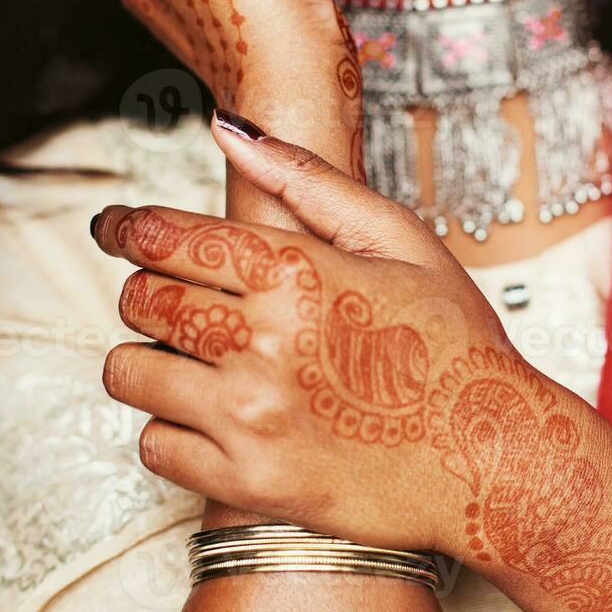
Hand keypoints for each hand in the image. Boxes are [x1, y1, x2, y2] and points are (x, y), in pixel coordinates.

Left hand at [92, 117, 528, 554]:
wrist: (494, 462)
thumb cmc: (455, 344)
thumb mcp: (400, 240)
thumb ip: (308, 178)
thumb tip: (229, 128)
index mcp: (298, 273)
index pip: (164, 237)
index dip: (126, 227)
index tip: (117, 229)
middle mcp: (263, 344)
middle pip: (139, 300)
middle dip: (149, 291)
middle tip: (182, 298)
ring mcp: (251, 419)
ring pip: (130, 373)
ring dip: (152, 361)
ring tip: (200, 362)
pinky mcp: (247, 483)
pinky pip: (153, 447)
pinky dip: (173, 430)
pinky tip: (218, 418)